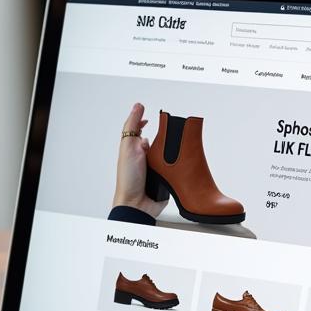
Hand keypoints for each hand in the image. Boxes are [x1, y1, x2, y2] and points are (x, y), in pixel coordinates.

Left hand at [111, 102, 167, 218]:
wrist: (138, 203)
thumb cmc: (128, 179)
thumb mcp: (128, 147)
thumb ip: (132, 127)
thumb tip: (137, 107)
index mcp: (133, 150)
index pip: (139, 132)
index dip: (144, 123)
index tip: (151, 116)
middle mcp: (144, 158)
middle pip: (157, 141)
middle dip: (164, 137)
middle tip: (171, 130)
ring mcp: (155, 168)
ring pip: (167, 154)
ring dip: (172, 152)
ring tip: (176, 147)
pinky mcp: (165, 178)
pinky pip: (174, 167)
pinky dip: (178, 164)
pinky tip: (182, 161)